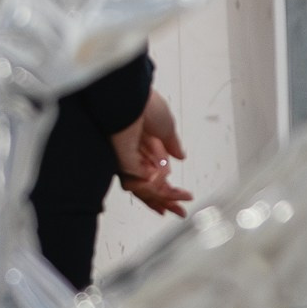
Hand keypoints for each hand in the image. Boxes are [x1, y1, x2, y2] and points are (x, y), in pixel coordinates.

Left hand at [114, 89, 190, 217]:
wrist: (132, 97)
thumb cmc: (143, 104)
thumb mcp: (166, 126)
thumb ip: (172, 144)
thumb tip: (180, 155)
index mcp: (144, 147)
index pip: (154, 176)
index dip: (166, 190)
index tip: (181, 198)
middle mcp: (135, 156)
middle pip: (149, 188)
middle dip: (166, 201)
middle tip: (180, 210)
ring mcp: (129, 161)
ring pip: (145, 189)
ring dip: (164, 196)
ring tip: (179, 198)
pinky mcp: (125, 164)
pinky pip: (141, 183)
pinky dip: (156, 186)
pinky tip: (166, 181)